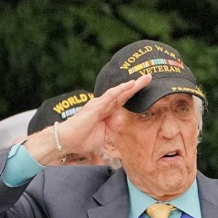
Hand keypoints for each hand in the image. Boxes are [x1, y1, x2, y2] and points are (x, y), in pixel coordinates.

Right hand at [22, 74, 151, 165]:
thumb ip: (114, 125)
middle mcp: (102, 105)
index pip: (122, 100)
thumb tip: (121, 117)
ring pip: (118, 92)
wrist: (68, 141)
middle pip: (123, 93)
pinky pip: (110, 96)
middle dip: (136, 86)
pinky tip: (130, 85)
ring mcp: (99, 104)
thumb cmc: (83, 138)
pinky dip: (120, 90)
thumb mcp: (105, 134)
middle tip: (149, 77)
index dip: (133, 94)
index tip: (145, 88)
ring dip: (131, 85)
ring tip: (144, 79)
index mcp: (105, 112)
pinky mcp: (95, 107)